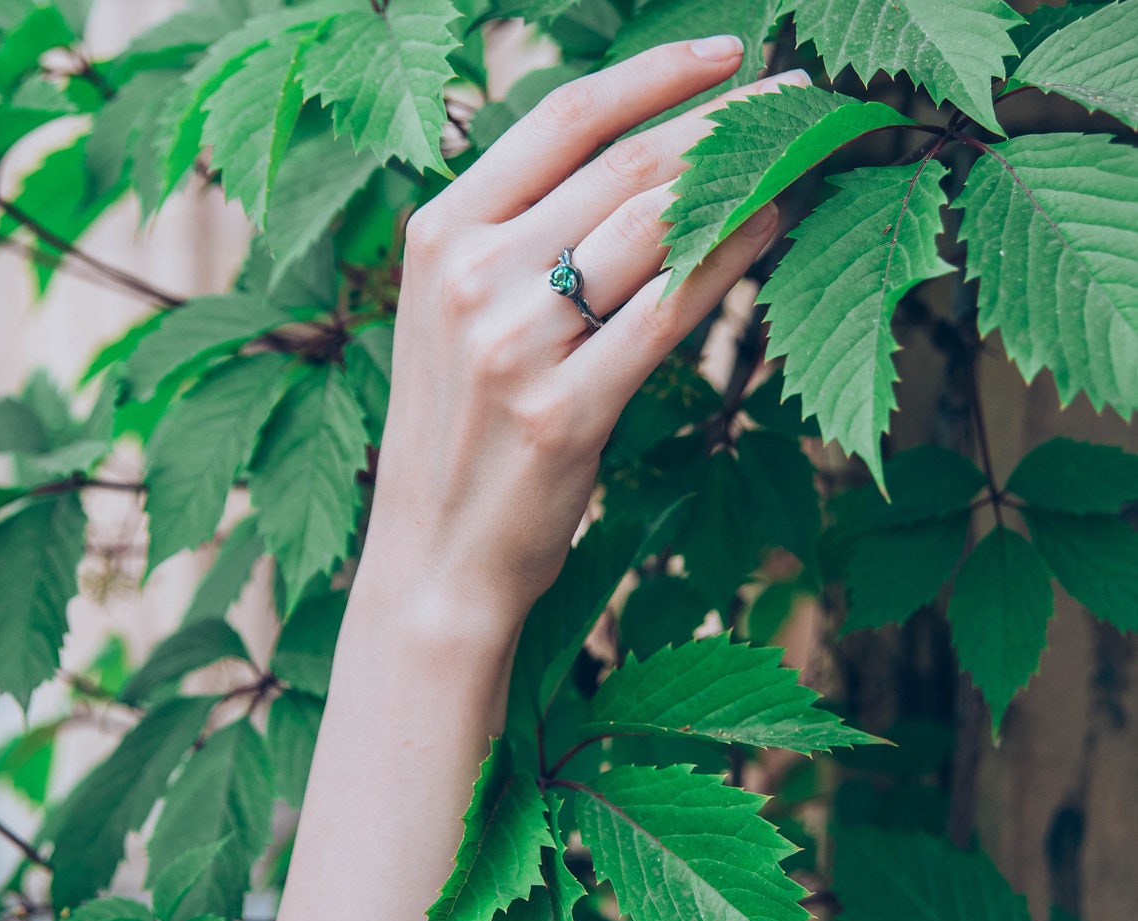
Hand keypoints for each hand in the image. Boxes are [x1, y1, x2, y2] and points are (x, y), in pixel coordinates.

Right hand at [366, 39, 807, 635]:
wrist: (436, 557)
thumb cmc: (460, 436)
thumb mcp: (459, 318)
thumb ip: (522, 240)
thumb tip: (644, 170)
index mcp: (438, 235)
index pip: (561, 119)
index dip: (656, 74)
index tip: (728, 53)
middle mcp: (469, 276)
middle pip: (622, 167)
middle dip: (725, 124)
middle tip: (794, 101)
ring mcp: (514, 345)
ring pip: (654, 230)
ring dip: (740, 184)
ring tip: (795, 160)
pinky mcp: (564, 412)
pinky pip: (670, 314)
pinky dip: (730, 263)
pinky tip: (771, 232)